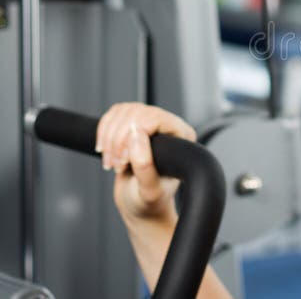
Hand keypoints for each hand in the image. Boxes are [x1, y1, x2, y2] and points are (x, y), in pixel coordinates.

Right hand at [96, 102, 196, 223]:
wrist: (138, 203)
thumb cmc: (149, 201)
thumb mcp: (149, 190)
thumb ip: (145, 166)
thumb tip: (136, 135)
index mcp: (182, 137)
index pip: (156, 118)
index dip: (133, 136)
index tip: (125, 160)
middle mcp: (169, 126)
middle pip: (137, 113)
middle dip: (118, 140)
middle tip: (117, 164)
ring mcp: (150, 123)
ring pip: (123, 111)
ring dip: (109, 137)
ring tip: (113, 162)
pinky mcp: (133, 124)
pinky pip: (114, 114)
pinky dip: (103, 132)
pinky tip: (106, 151)